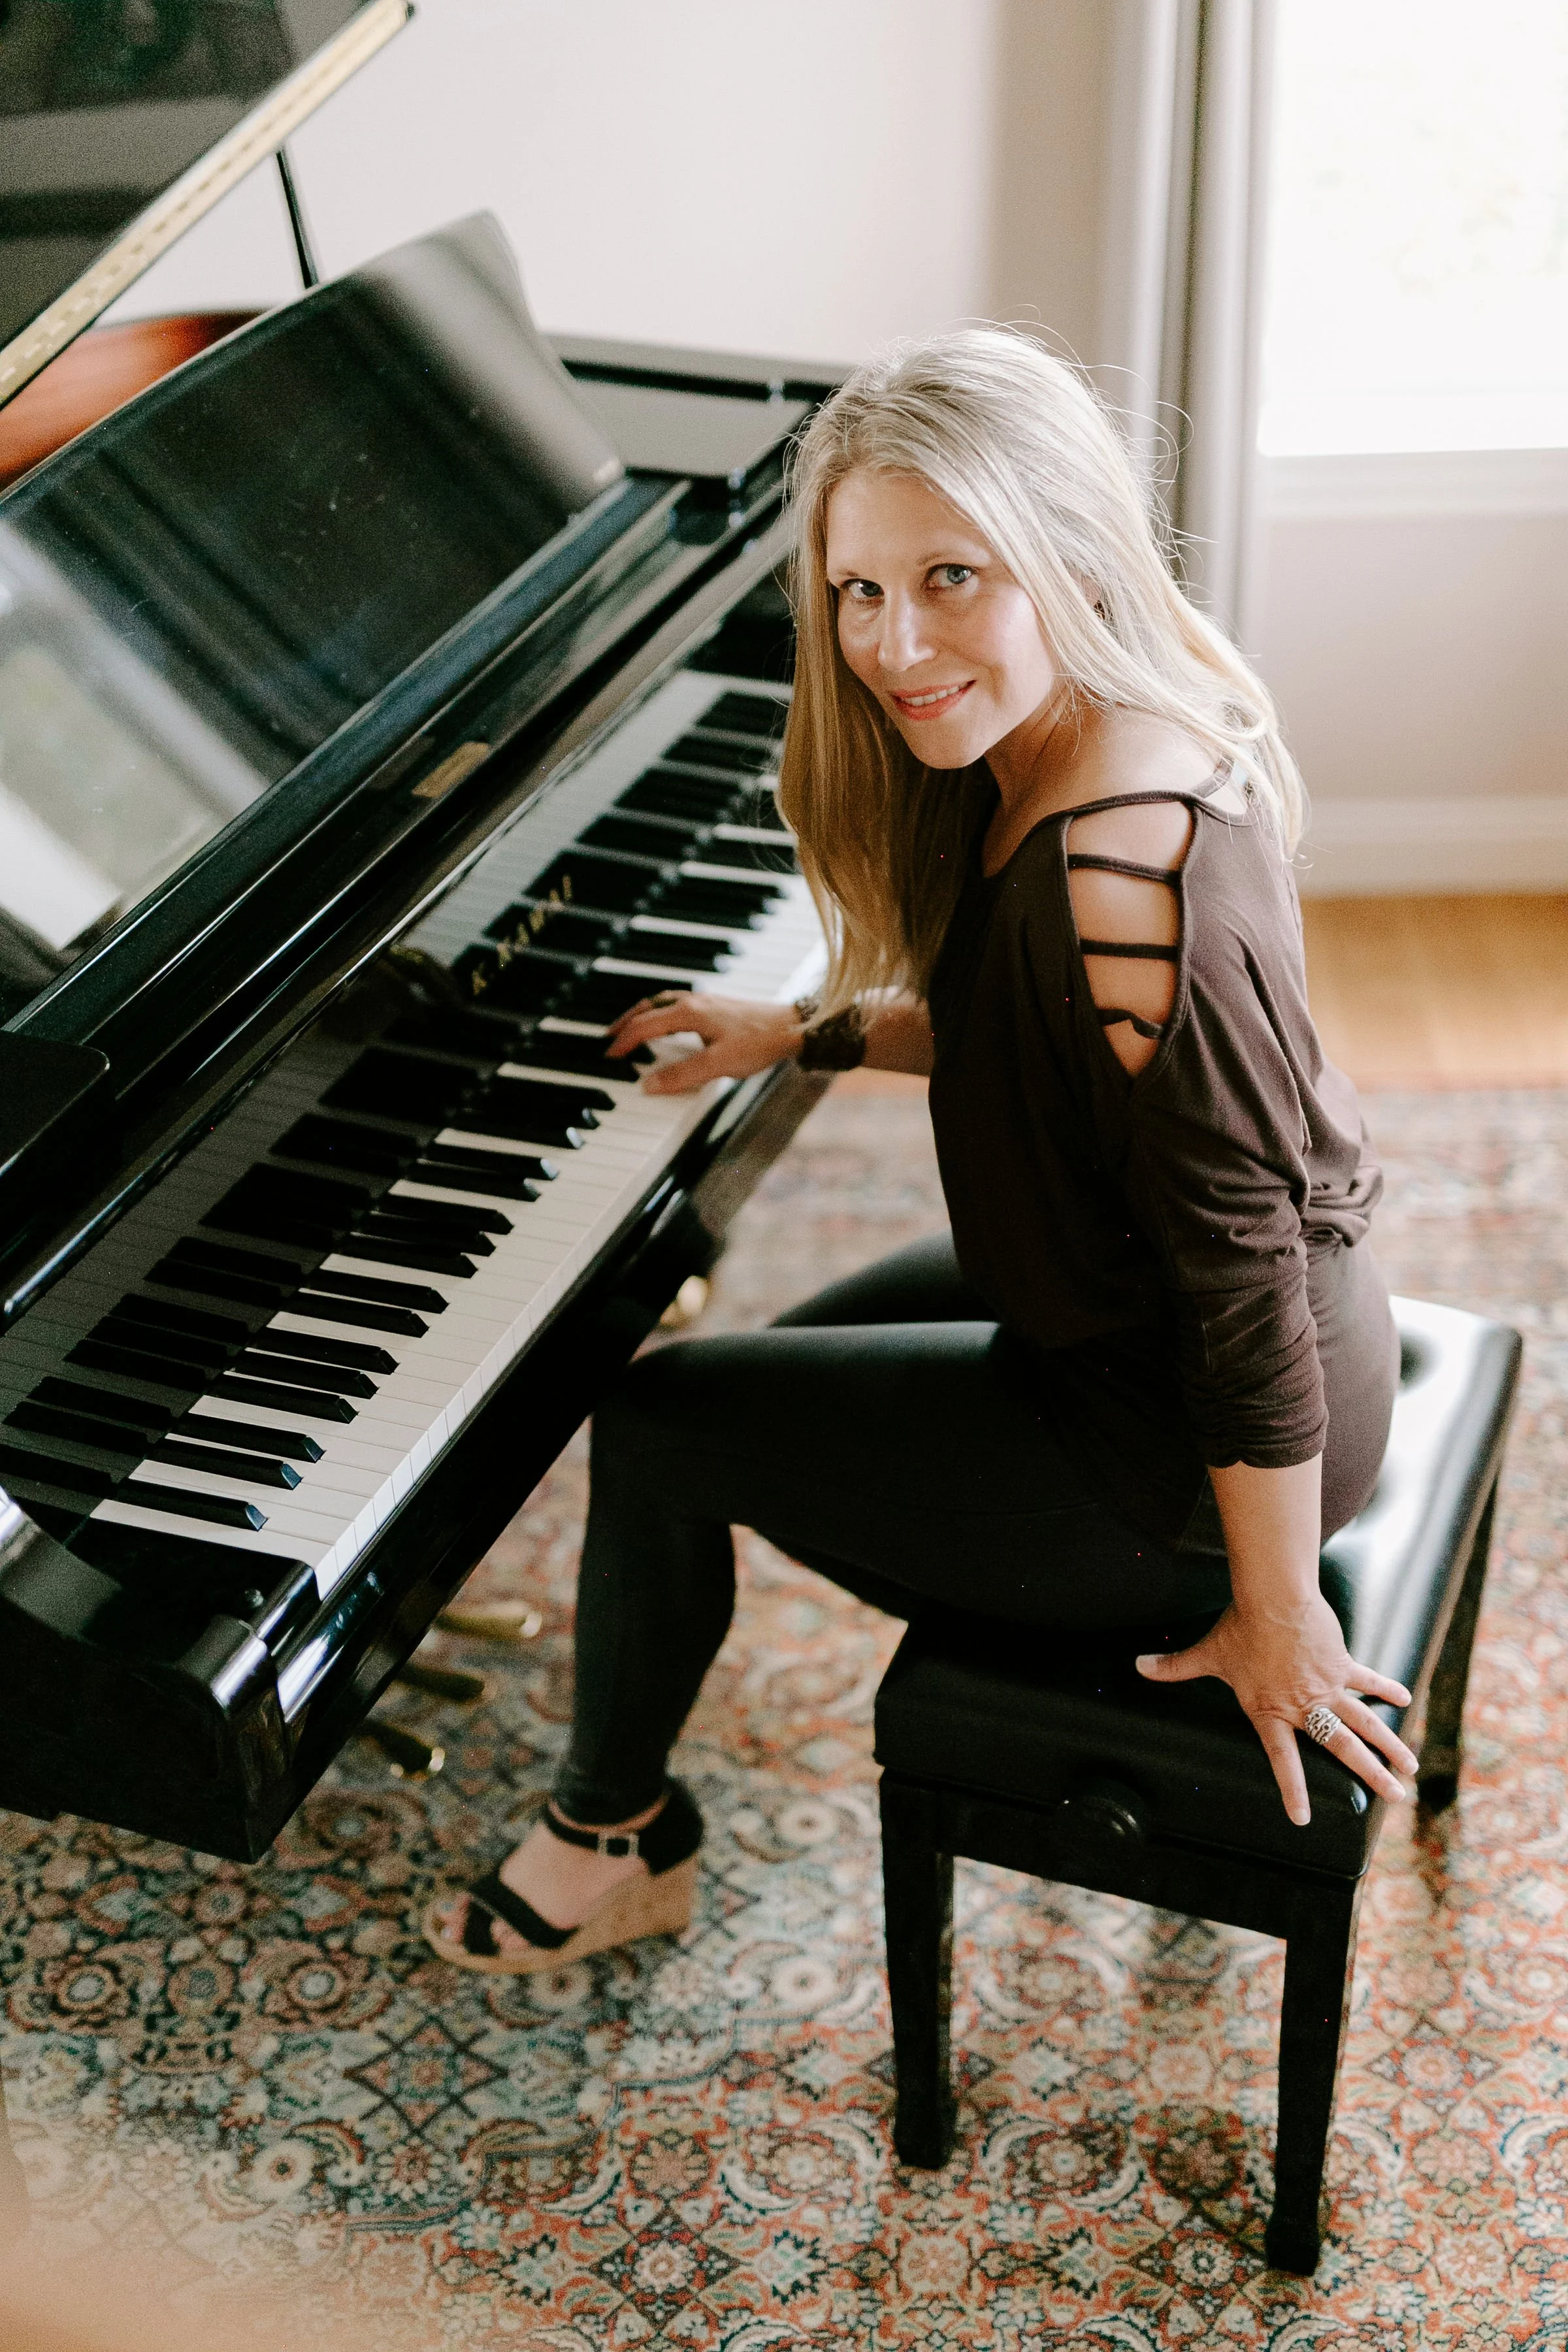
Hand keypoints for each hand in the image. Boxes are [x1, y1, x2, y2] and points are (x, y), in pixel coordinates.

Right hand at [605, 991, 801, 1093]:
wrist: (793, 1027)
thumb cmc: (760, 1042)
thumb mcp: (718, 1065)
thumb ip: (682, 1075)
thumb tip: (648, 1085)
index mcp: (688, 1012)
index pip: (643, 1025)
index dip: (623, 1042)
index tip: (608, 1056)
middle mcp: (693, 1002)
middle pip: (647, 1008)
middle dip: (625, 1024)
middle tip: (608, 1040)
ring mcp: (705, 1002)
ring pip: (661, 1004)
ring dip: (641, 1016)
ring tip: (630, 1030)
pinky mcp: (715, 1007)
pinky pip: (676, 1005)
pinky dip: (660, 1014)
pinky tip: (667, 1025)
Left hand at [1136, 1593, 1417, 1825]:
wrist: (1273, 1599)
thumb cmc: (1239, 1627)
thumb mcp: (1206, 1653)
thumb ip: (1175, 1667)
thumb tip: (1139, 1665)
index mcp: (1270, 1711)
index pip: (1282, 1760)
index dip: (1291, 1790)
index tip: (1302, 1819)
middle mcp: (1304, 1706)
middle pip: (1341, 1750)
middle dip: (1371, 1776)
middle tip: (1395, 1798)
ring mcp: (1328, 1687)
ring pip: (1364, 1724)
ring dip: (1389, 1747)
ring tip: (1410, 1768)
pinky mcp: (1342, 1664)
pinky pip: (1368, 1682)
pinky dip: (1386, 1690)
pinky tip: (1406, 1701)